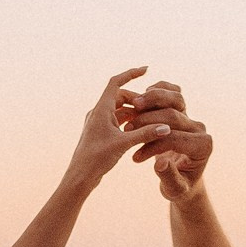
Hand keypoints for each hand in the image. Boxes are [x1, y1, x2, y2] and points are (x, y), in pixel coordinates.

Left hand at [66, 66, 154, 191]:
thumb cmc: (96, 159)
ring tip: (150, 118)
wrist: (80, 177)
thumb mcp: (123, 144)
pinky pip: (117, 121)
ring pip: (119, 109)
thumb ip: (145, 134)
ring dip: (134, 111)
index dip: (131, 73)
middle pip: (120, 96)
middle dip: (137, 99)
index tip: (146, 69)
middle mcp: (98, 112)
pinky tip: (140, 129)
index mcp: (101, 109)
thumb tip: (166, 127)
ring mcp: (98, 123)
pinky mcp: (100, 133)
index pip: (116, 82)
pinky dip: (129, 121)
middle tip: (154, 106)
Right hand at [117, 77, 211, 201]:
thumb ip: (169, 177)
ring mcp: (192, 117)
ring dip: (152, 99)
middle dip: (148, 120)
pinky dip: (158, 89)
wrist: (183, 178)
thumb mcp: (174, 189)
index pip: (175, 138)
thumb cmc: (179, 186)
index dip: (153, 145)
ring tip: (133, 105)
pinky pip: (173, 92)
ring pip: (176, 98)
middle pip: (174, 115)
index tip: (136, 156)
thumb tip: (160, 163)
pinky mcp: (183, 110)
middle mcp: (200, 128)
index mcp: (202, 146)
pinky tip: (141, 97)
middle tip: (128, 128)